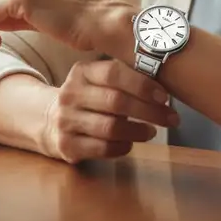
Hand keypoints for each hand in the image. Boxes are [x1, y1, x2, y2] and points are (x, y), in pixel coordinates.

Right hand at [39, 59, 179, 162]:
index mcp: (82, 72)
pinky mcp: (67, 146)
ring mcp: (66, 121)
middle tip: (171, 118)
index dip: (142, 84)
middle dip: (150, 111)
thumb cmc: (89, 97)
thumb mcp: (97, 79)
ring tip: (153, 131)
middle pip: (116, 102)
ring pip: (111, 127)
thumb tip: (167, 77)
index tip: (165, 96)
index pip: (114, 73)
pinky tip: (132, 143)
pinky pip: (103, 149)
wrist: (49, 120)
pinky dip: (123, 147)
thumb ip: (124, 75)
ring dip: (139, 131)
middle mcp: (70, 94)